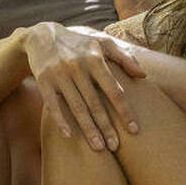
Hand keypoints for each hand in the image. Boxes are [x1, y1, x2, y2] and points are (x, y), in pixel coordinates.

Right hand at [17, 22, 144, 152]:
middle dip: (106, 127)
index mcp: (94, 58)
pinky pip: (53, 105)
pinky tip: (69, 136)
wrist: (42, 36)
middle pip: (95, 103)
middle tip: (115, 147)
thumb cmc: (79, 44)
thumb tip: (143, 75)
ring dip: (88, 129)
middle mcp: (77, 67)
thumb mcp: (101, 42)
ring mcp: (59, 75)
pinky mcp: (44, 81)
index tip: (134, 130)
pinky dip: (61, 121)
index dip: (124, 111)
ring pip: (76, 107)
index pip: (113, 90)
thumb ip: (124, 57)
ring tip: (99, 148)